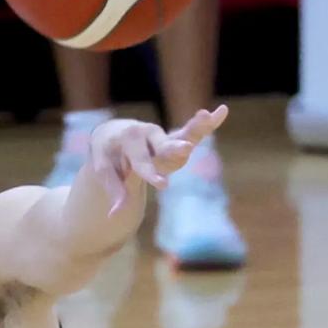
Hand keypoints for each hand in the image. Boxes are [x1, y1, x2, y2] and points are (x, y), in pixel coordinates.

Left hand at [89, 105, 228, 214]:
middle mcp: (146, 133)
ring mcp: (162, 135)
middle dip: (173, 148)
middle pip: (163, 144)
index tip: (162, 185)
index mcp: (127, 140)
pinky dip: (207, 123)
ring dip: (195, 127)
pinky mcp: (175, 138)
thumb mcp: (105, 171)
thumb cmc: (108, 156)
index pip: (141, 162)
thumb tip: (113, 216)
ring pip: (181, 134)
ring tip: (206, 117)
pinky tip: (221, 111)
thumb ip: (114, 191)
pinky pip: (193, 131)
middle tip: (185, 149)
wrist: (112, 134)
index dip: (151, 173)